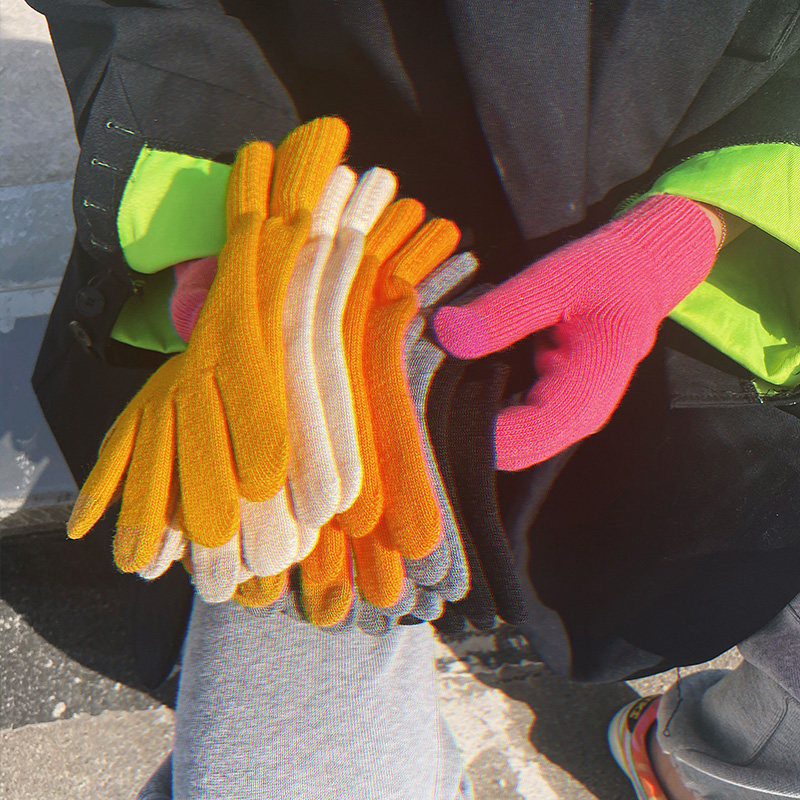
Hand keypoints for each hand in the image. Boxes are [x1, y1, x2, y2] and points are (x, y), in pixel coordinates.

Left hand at [433, 194, 717, 469]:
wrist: (640, 273)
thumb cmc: (604, 274)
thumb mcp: (550, 280)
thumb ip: (501, 312)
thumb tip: (446, 334)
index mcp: (582, 395)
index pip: (518, 440)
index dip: (471, 435)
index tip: (424, 414)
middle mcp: (577, 419)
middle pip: (509, 455)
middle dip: (465, 436)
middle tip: (419, 405)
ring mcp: (568, 418)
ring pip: (510, 448)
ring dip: (473, 429)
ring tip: (433, 397)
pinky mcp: (556, 409)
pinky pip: (514, 429)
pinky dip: (484, 417)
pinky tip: (458, 390)